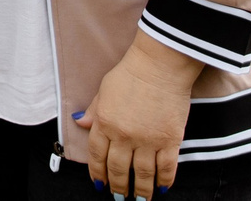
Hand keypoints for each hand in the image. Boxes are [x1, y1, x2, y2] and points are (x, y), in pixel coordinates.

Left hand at [74, 31, 202, 198]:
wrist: (160, 64)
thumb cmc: (131, 73)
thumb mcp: (104, 90)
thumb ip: (94, 111)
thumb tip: (79, 123)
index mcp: (105, 123)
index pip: (97, 156)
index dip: (97, 173)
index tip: (99, 184)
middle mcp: (124, 135)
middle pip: (118, 169)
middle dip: (117, 187)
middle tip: (119, 197)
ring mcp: (148, 140)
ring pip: (142, 174)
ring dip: (140, 190)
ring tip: (139, 200)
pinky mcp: (171, 140)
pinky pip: (167, 167)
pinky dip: (164, 181)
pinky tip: (161, 188)